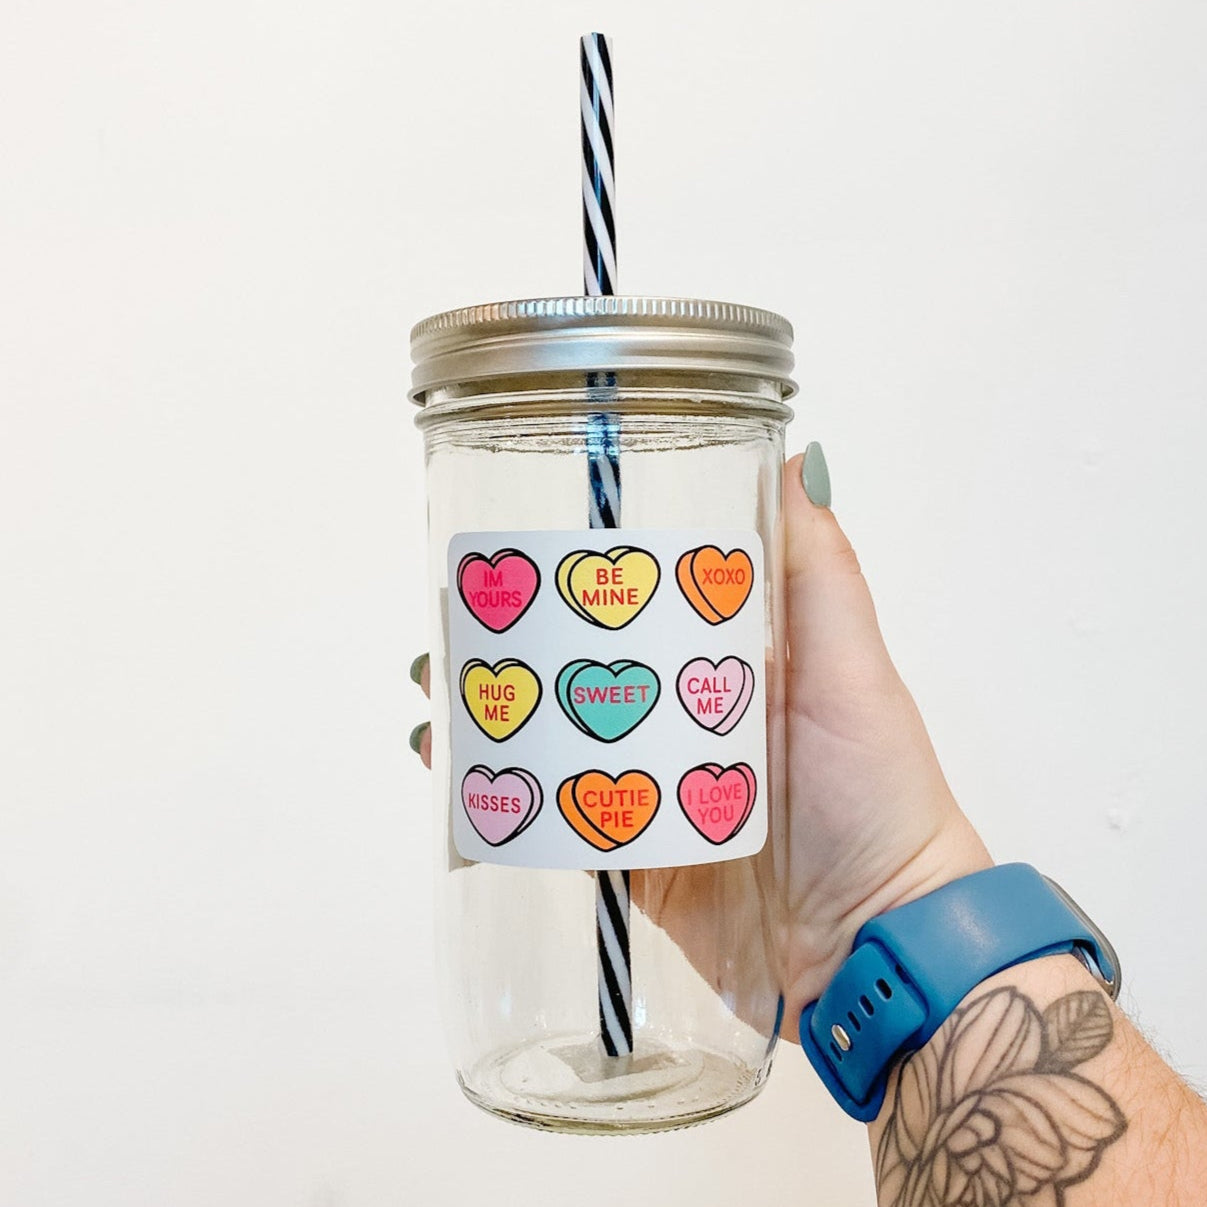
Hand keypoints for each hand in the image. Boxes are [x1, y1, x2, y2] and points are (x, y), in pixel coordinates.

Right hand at [409, 445, 990, 1040]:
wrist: (874, 940)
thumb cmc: (875, 792)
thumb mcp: (851, 668)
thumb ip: (819, 571)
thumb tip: (794, 456)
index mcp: (726, 660)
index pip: (638, 599)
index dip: (576, 572)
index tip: (514, 543)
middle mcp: (681, 716)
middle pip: (581, 667)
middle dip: (513, 644)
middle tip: (453, 624)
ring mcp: (650, 787)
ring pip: (557, 740)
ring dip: (494, 719)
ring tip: (437, 701)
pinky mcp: (631, 853)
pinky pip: (558, 820)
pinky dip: (508, 801)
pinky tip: (460, 781)